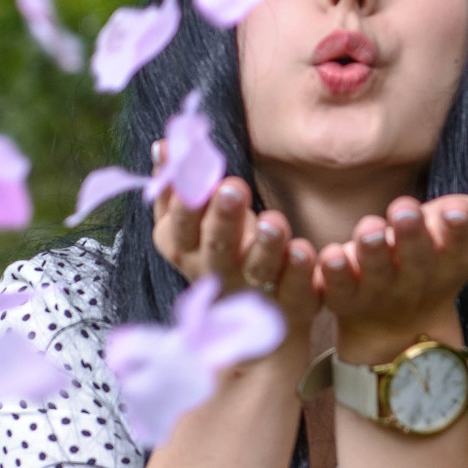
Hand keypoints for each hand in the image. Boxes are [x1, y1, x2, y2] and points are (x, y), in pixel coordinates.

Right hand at [150, 164, 319, 354]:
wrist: (251, 321)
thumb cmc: (220, 248)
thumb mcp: (192, 223)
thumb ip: (177, 187)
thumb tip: (164, 145)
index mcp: (186, 249)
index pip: (179, 228)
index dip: (184, 205)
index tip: (194, 173)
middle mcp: (216, 272)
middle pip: (217, 247)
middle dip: (223, 219)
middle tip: (233, 187)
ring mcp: (253, 291)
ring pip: (257, 270)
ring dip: (264, 247)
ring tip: (274, 222)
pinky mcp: (290, 305)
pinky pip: (295, 291)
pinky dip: (299, 272)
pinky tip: (303, 251)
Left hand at [316, 165, 467, 362]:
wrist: (401, 320)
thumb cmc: (441, 257)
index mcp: (455, 259)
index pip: (463, 244)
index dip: (460, 229)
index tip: (456, 210)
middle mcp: (420, 278)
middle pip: (418, 259)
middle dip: (412, 236)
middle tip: (404, 209)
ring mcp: (382, 291)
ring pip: (377, 273)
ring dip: (372, 252)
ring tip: (368, 229)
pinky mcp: (347, 298)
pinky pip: (338, 289)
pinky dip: (333, 274)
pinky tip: (327, 254)